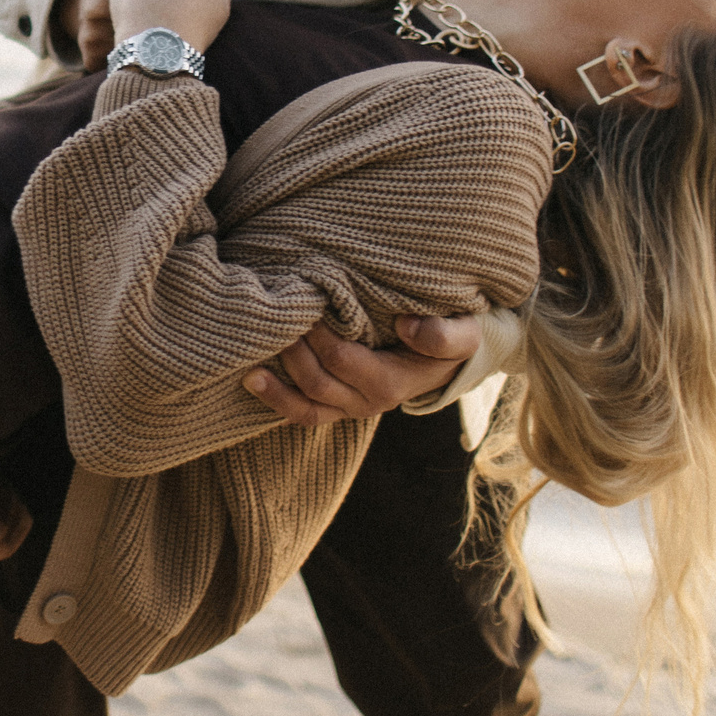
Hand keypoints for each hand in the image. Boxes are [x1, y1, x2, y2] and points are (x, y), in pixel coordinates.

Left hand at [242, 317, 480, 426]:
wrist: (449, 357)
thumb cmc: (452, 337)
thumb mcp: (465, 333)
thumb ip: (445, 335)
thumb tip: (408, 327)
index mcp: (393, 383)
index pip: (345, 362)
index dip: (320, 336)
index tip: (306, 303)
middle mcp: (368, 402)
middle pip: (318, 382)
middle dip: (293, 352)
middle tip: (277, 316)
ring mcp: (350, 407)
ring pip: (306, 405)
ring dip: (277, 382)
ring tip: (250, 357)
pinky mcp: (337, 404)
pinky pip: (304, 412)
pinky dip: (277, 398)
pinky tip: (252, 377)